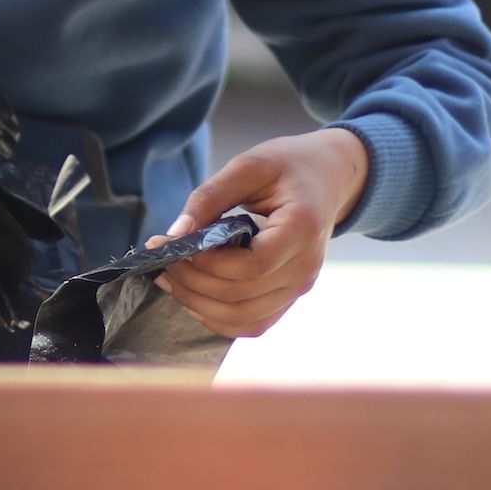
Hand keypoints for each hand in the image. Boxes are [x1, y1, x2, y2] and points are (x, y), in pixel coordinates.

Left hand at [147, 129, 367, 338]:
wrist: (328, 178)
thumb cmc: (289, 166)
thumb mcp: (249, 165)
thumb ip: (210, 197)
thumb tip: (174, 234)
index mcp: (301, 230)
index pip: (250, 266)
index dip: (205, 263)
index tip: (171, 244)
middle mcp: (305, 268)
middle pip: (241, 297)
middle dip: (192, 283)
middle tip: (162, 260)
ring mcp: (300, 287)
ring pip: (243, 319)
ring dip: (199, 305)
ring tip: (171, 279)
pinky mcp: (290, 297)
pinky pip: (253, 324)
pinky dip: (219, 319)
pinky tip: (195, 297)